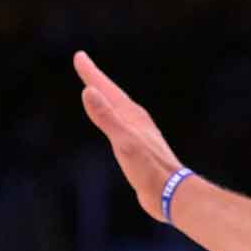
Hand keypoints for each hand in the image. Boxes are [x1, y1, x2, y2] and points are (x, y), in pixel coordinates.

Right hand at [73, 51, 185, 222]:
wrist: (171, 194)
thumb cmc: (149, 169)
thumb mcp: (124, 142)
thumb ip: (106, 118)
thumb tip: (89, 91)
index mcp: (132, 116)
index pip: (107, 89)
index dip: (92, 73)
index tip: (79, 56)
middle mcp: (136, 121)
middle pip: (113, 95)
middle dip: (97, 80)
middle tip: (83, 64)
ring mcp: (139, 135)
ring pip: (118, 110)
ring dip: (106, 98)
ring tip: (97, 90)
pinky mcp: (139, 150)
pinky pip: (120, 126)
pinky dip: (112, 118)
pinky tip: (115, 125)